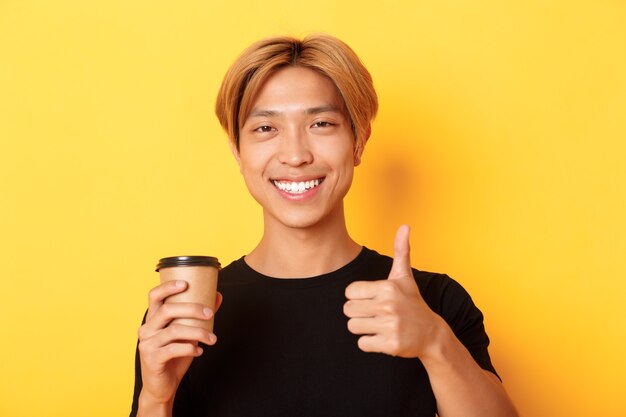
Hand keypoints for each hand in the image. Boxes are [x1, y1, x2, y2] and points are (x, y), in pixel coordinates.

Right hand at [137, 280, 222, 404]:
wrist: (162, 386)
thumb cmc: (174, 357)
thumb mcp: (187, 334)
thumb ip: (199, 316)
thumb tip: (217, 295)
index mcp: (153, 319)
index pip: (154, 296)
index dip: (168, 287)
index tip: (186, 284)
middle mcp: (146, 329)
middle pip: (168, 310)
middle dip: (192, 308)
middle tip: (210, 313)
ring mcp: (147, 344)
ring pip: (174, 331)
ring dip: (198, 333)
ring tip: (212, 339)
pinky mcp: (152, 359)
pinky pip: (173, 349)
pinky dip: (190, 349)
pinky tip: (199, 352)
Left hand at [344, 225, 444, 357]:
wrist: (432, 333)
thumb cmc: (412, 303)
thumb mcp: (404, 277)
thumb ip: (401, 251)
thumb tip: (405, 226)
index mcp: (387, 287)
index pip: (349, 292)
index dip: (358, 297)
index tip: (372, 300)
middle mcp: (388, 305)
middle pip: (348, 309)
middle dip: (359, 313)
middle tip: (375, 314)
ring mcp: (389, 326)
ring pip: (352, 327)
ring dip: (362, 328)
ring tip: (379, 325)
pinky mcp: (390, 344)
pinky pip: (362, 344)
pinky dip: (370, 343)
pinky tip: (383, 337)